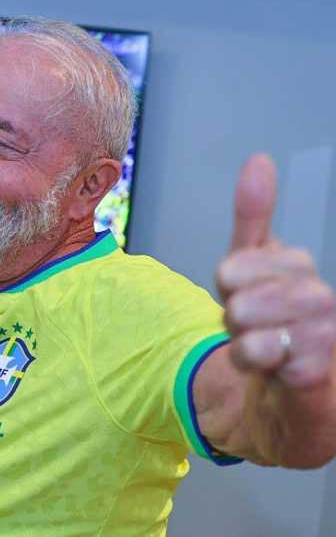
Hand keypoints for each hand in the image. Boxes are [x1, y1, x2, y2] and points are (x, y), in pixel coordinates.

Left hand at [218, 153, 335, 387]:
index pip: (238, 265)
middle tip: (247, 327)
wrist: (286, 395)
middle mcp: (322, 296)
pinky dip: (254, 364)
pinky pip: (267, 358)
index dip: (228, 285)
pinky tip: (270, 368)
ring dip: (240, 342)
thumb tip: (259, 160)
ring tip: (258, 348)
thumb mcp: (248, 268)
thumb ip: (253, 218)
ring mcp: (327, 335)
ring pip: (252, 327)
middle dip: (232, 317)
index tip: (239, 295)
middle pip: (241, 298)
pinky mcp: (321, 371)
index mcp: (301, 267)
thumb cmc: (268, 327)